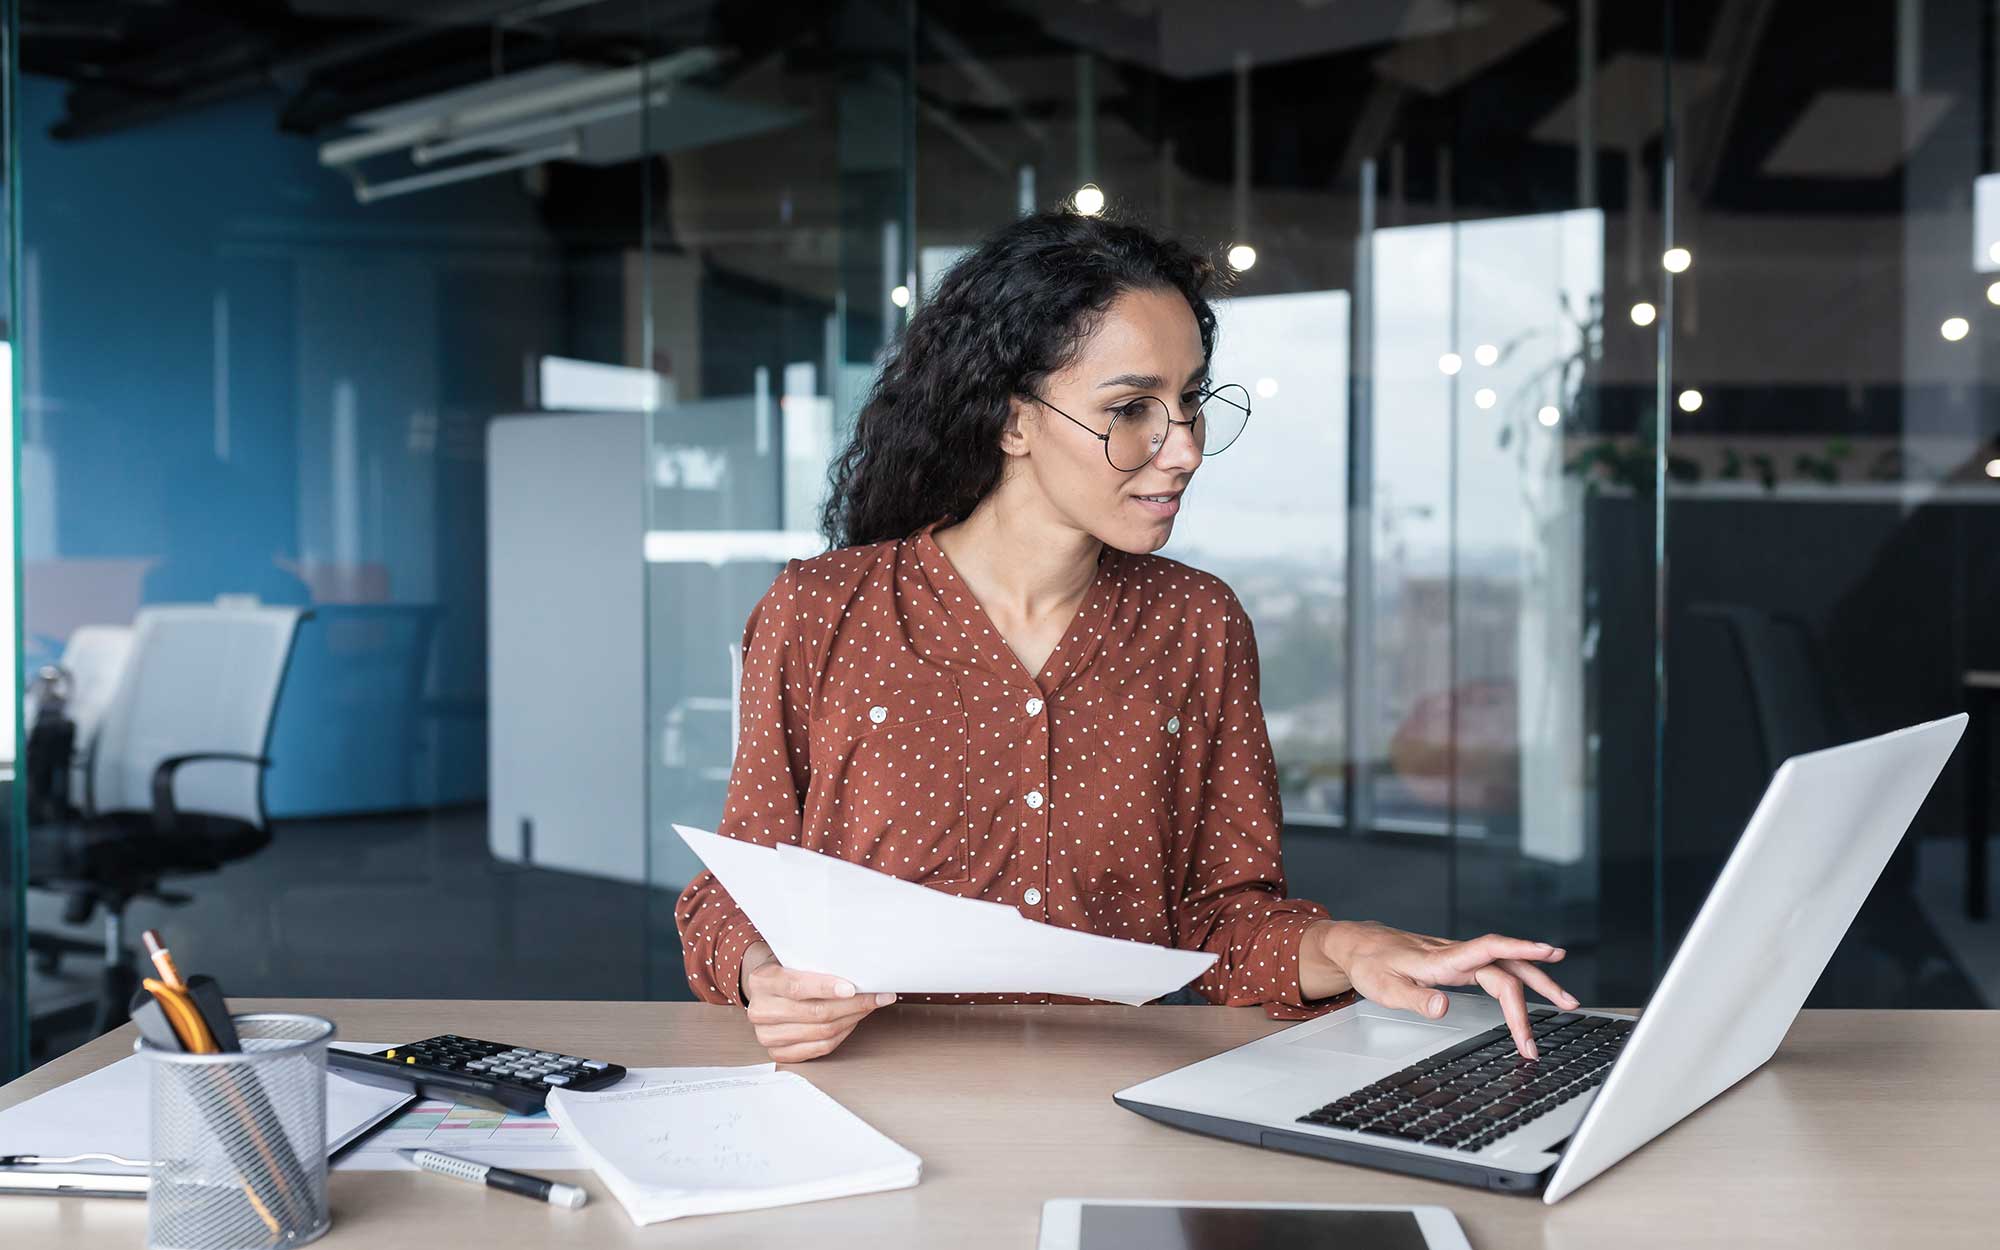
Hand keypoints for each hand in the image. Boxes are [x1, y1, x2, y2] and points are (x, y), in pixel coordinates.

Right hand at [738, 943, 895, 1062]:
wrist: (764, 989)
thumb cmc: (785, 969)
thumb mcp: (793, 957)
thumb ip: (815, 963)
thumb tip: (857, 969)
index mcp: (762, 981)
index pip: (797, 986)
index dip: (826, 988)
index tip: (852, 988)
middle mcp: (761, 1010)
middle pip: (815, 1012)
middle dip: (852, 1005)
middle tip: (876, 996)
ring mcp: (768, 1035)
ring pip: (822, 1032)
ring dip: (851, 1019)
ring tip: (868, 1007)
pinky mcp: (779, 1052)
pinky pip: (820, 1047)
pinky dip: (842, 1034)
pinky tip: (852, 1021)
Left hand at [1316, 922, 1577, 1058]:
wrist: (1357, 944)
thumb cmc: (1370, 966)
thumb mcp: (1384, 989)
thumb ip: (1415, 1000)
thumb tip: (1444, 1008)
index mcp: (1440, 960)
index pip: (1488, 950)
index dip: (1520, 949)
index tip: (1550, 952)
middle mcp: (1455, 954)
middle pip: (1506, 967)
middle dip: (1539, 988)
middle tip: (1568, 1009)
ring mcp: (1458, 957)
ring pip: (1506, 967)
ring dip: (1537, 983)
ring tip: (1567, 1002)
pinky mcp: (1457, 962)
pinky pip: (1496, 969)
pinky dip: (1519, 981)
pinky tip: (1533, 990)